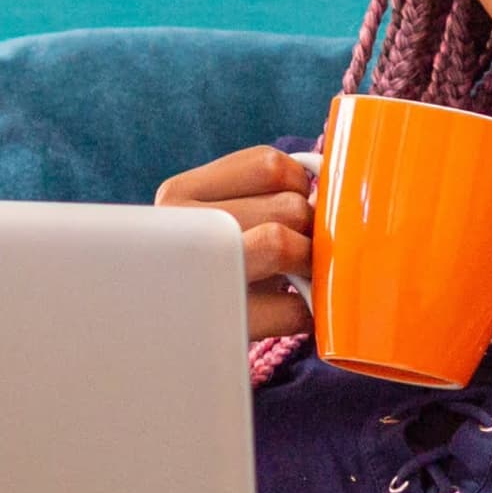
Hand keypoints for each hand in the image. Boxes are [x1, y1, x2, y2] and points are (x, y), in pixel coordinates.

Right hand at [156, 145, 316, 342]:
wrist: (162, 329)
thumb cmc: (209, 268)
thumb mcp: (218, 217)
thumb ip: (262, 191)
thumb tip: (329, 191)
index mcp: (179, 194)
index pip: (269, 164)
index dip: (297, 184)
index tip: (289, 208)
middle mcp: (182, 229)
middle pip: (288, 206)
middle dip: (310, 228)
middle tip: (298, 250)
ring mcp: (200, 278)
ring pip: (282, 244)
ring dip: (309, 262)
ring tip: (297, 274)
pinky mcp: (222, 326)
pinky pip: (292, 308)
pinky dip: (308, 309)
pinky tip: (292, 308)